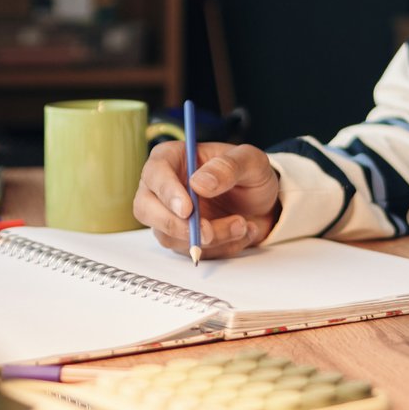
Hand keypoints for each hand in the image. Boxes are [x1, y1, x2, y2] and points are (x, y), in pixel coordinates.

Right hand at [134, 141, 279, 259]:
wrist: (263, 204)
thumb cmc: (250, 175)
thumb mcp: (251, 161)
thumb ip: (228, 167)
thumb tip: (200, 183)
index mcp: (173, 158)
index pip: (155, 172)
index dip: (167, 192)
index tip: (188, 209)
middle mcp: (164, 187)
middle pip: (145, 209)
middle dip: (176, 225)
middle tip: (208, 232)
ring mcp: (169, 215)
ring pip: (170, 236)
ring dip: (210, 238)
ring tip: (242, 224)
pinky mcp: (180, 238)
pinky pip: (191, 252)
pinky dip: (220, 248)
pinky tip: (242, 232)